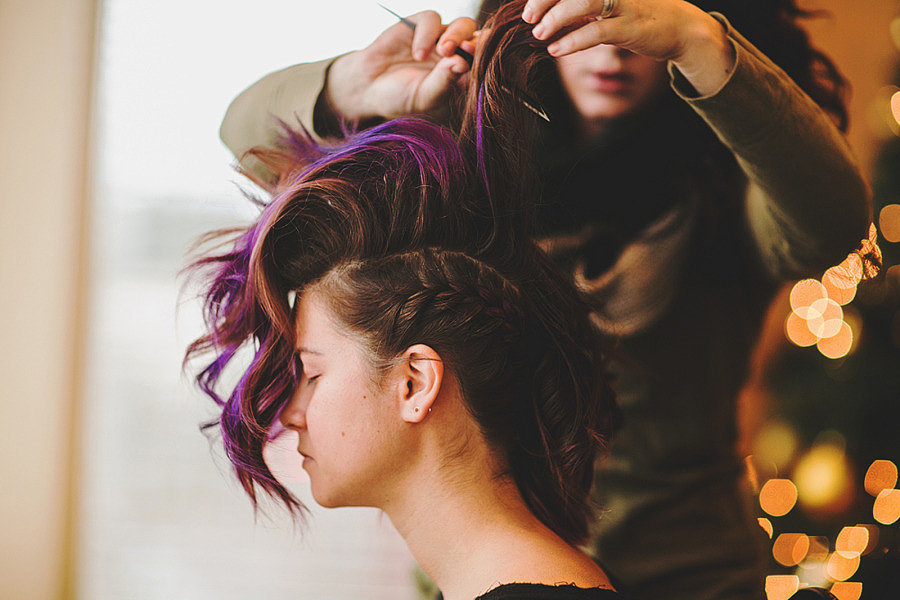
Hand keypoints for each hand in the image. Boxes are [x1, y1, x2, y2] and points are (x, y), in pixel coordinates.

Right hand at [325, 11, 477, 121]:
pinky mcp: (420, 26)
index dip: (487, 59)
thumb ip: (444, 81)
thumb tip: (463, 63)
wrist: (368, 87)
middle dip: (475, 42)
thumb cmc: (400, 98)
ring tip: (443, 50)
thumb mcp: (425, 97)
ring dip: (456, 34)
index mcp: (462, 75)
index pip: (484, 62)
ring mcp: (439, 38)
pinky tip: (418, 53)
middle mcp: (455, 54)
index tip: (484, 60)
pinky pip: (432, 19)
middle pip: (478, 39)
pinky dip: (427, 34)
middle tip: (465, 50)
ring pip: (462, 24)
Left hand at [522, 0, 733, 94]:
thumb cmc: (638, 16)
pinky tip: (556, 50)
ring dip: (555, 18)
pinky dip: (572, 40)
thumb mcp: (607, 8)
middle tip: (528, 17)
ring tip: (539, 33)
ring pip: (583, 3)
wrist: (681, 28)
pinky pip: (596, 31)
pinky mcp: (631, 26)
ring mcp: (624, 3)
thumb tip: (546, 18)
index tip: (528, 5)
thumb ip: (580, 10)